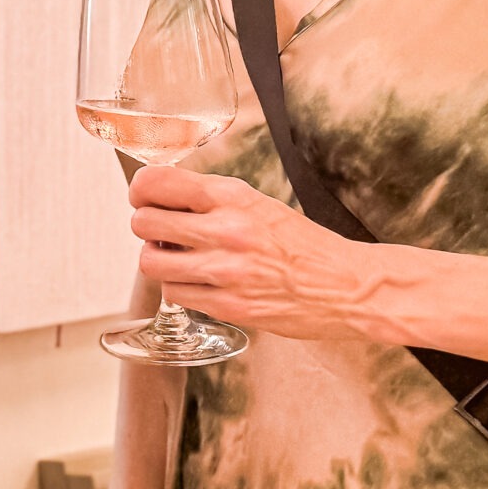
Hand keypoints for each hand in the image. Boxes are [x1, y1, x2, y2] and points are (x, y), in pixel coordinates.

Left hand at [129, 163, 380, 340]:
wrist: (347, 286)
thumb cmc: (303, 245)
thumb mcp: (259, 205)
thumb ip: (213, 200)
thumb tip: (162, 196)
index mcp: (233, 197)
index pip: (157, 182)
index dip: (140, 191)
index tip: (143, 198)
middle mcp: (226, 230)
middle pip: (143, 223)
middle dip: (146, 228)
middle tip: (162, 234)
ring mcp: (226, 271)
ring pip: (150, 263)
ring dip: (158, 261)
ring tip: (178, 260)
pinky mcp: (229, 306)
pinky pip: (175, 294)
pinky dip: (180, 289)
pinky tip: (199, 283)